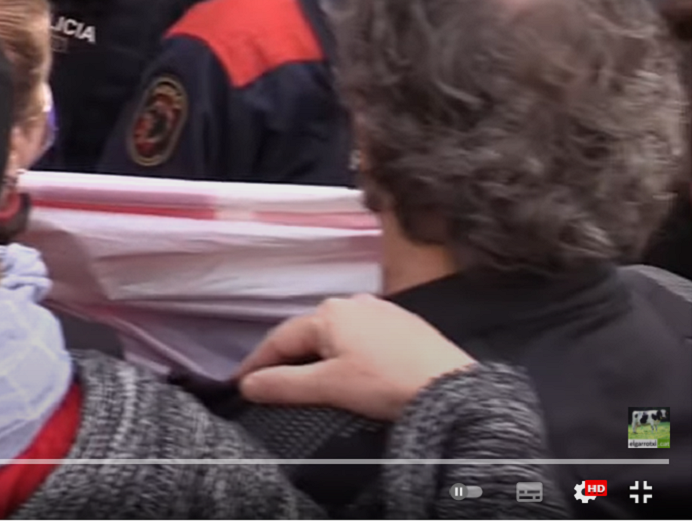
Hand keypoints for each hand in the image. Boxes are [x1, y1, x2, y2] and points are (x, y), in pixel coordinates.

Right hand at [236, 294, 477, 420]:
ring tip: (308, 378)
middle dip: (288, 357)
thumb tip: (247, 385)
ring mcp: (382, 310)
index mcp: (328, 313)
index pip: (280, 339)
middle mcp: (352, 302)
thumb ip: (283, 384)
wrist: (452, 389)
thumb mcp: (329, 387)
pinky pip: (363, 337)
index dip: (257, 363)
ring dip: (318, 354)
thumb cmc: (385, 383)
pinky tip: (352, 369)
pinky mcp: (406, 324)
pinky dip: (347, 353)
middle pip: (308, 333)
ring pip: (337, 334)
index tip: (240, 384)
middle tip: (271, 383)